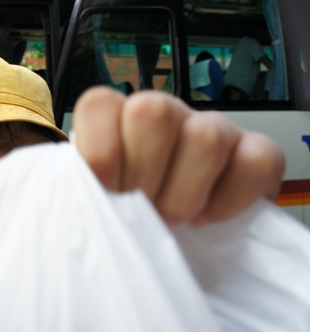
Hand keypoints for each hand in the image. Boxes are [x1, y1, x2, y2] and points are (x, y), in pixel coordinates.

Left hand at [72, 87, 284, 224]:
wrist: (178, 228)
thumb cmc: (131, 208)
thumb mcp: (97, 197)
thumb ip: (82, 188)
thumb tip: (76, 201)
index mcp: (117, 116)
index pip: (100, 104)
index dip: (99, 150)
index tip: (103, 192)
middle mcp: (165, 113)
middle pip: (152, 111)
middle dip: (142, 174)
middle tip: (140, 208)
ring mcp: (213, 127)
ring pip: (205, 136)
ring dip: (183, 193)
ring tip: (171, 219)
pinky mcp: (255, 152)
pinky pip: (254, 162)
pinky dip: (229, 199)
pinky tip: (208, 217)